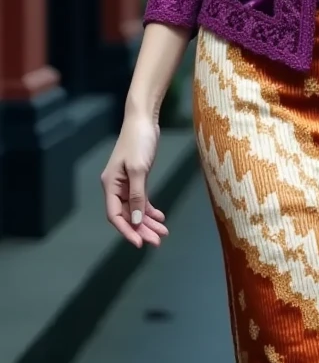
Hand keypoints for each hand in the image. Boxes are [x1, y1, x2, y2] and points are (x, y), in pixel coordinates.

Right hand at [100, 113, 167, 248]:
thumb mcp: (138, 169)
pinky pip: (142, 200)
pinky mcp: (137, 178)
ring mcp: (127, 183)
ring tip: (163, 233)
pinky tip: (161, 218)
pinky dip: (150, 209)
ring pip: (136, 209)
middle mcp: (116, 187)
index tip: (140, 243)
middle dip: (142, 229)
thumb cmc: (138, 141)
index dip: (127, 231)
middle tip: (158, 241)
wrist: (144, 119)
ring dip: (148, 221)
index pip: (115, 215)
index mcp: (110, 185)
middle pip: (127, 215)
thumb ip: (137, 196)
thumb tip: (136, 221)